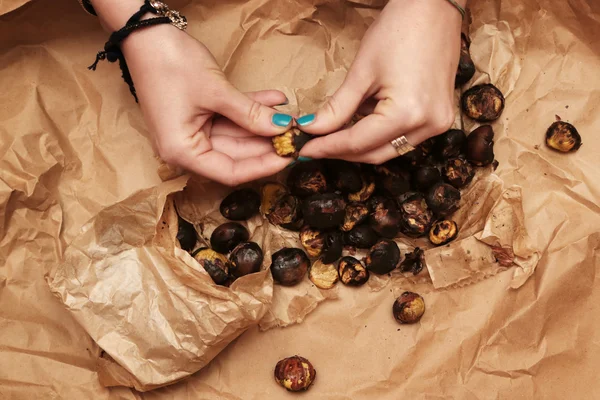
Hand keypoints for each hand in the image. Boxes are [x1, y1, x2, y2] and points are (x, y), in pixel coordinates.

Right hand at [93, 1, 293, 185]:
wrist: (145, 33)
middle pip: (236, 155)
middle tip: (296, 137)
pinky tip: (275, 101)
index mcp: (182, 152)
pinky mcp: (198, 116)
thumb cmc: (170, 63)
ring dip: (262, 124)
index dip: (263, 167)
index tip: (289, 157)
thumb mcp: (216, 92)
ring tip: (290, 117)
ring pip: (236, 136)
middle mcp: (186, 148)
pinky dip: (250, 110)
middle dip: (267, 144)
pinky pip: (229, 119)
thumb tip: (283, 129)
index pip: (231, 172)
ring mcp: (192, 132)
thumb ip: (250, 114)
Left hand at [298, 0, 463, 163]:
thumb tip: (312, 129)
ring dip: (362, 144)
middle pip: (376, 154)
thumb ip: (337, 108)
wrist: (433, 8)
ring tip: (335, 133)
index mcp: (407, 114)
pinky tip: (363, 120)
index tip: (304, 149)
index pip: (358, 142)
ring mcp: (438, 124)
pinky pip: (405, 137)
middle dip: (343, 151)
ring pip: (391, 149)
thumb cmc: (398, 30)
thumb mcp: (361, 72)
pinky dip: (381, 134)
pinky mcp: (441, 117)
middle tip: (315, 146)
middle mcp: (428, 126)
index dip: (327, 147)